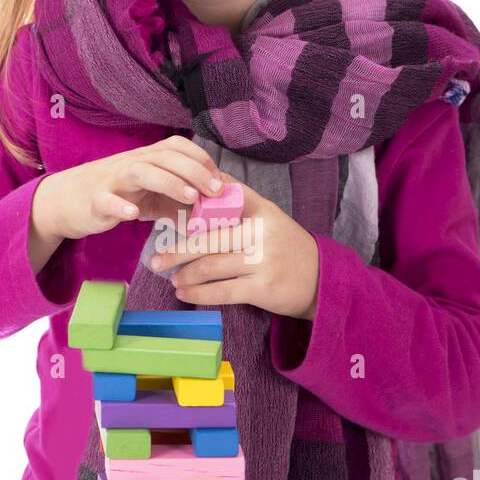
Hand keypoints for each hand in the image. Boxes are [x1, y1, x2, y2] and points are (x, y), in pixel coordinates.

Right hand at [33, 135, 225, 242]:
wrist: (70, 200)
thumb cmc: (119, 196)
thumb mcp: (153, 197)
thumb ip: (179, 202)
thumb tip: (211, 216)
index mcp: (148, 158)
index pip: (178, 147)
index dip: (201, 160)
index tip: (220, 181)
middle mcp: (133, 163)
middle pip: (166, 157)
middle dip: (194, 171)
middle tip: (215, 191)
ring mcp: (113, 179)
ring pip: (141, 171)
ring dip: (169, 182)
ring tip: (190, 197)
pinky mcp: (95, 199)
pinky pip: (106, 199)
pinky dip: (119, 206)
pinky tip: (133, 215)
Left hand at [151, 169, 319, 321]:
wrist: (322, 279)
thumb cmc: (286, 247)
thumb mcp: (269, 218)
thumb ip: (240, 203)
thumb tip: (203, 185)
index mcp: (263, 210)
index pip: (222, 201)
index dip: (193, 204)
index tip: (169, 213)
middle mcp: (262, 233)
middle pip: (209, 239)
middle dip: (178, 251)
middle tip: (157, 260)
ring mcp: (263, 261)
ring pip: (211, 266)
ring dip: (185, 274)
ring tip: (172, 278)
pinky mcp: (262, 288)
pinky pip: (221, 291)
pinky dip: (198, 293)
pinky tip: (185, 293)